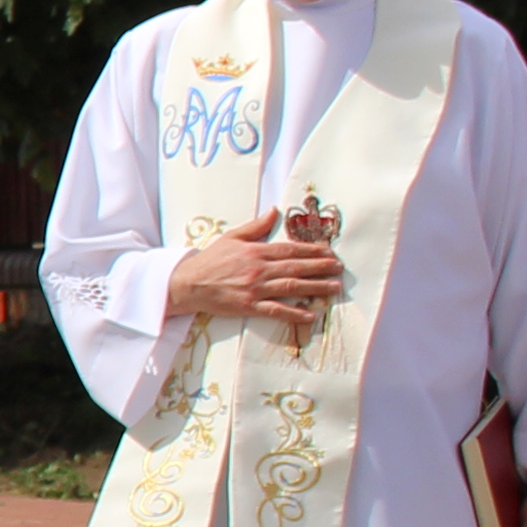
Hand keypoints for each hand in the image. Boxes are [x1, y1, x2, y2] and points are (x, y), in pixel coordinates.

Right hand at [169, 228, 346, 342]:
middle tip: (339, 268)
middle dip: (321, 267)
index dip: (312, 250)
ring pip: (291, 287)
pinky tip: (310, 315)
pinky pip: (276, 310)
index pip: (290, 250)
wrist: (187, 284)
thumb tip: (275, 211)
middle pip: (296, 268)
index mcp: (255, 251)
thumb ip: (255, 226)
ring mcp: (255, 289)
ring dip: (316, 287)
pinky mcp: (249, 306)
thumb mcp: (231, 238)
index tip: (329, 251)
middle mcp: (258, 269)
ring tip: (334, 287)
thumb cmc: (209, 261)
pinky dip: (294, 313)